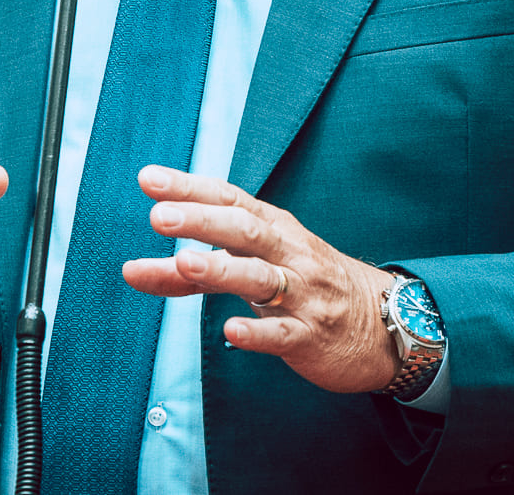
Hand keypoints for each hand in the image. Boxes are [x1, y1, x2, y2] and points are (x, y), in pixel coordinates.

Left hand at [122, 166, 399, 394]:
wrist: (382, 324)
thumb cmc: (304, 284)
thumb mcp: (255, 265)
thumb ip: (194, 271)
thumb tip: (132, 270)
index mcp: (273, 228)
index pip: (228, 199)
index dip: (189, 187)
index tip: (149, 178)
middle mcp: (288, 253)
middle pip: (244, 229)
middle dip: (201, 221)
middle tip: (158, 216)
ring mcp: (302, 294)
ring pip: (261, 277)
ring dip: (222, 269)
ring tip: (184, 263)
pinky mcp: (310, 336)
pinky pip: (282, 335)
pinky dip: (257, 332)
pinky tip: (230, 332)